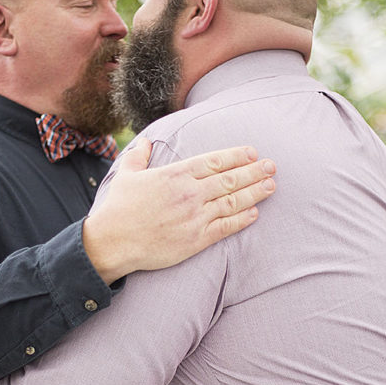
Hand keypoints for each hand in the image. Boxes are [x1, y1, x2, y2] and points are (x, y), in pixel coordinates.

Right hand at [83, 138, 275, 283]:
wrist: (113, 242)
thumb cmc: (118, 209)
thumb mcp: (126, 175)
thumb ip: (139, 157)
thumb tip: (147, 142)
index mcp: (176, 174)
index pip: (214, 161)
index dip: (236, 156)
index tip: (252, 153)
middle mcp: (190, 193)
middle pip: (230, 179)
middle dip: (254, 172)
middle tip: (272, 167)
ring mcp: (195, 217)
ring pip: (233, 202)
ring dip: (255, 193)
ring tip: (271, 186)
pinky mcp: (196, 240)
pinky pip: (226, 227)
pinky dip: (242, 220)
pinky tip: (254, 214)